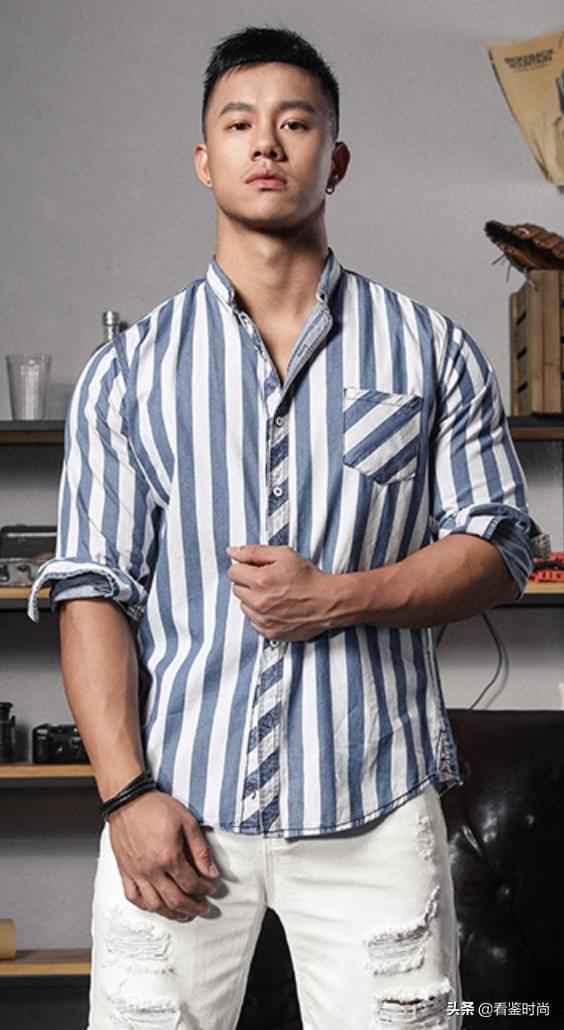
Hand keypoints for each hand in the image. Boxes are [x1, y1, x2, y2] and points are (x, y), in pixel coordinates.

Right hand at [107, 791, 219, 921]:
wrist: (128, 800)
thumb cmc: (156, 807)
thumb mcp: (187, 822)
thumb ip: (201, 850)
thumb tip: (212, 872)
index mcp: (169, 857)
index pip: (191, 883)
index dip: (205, 889)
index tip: (211, 889)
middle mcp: (151, 870)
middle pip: (175, 900)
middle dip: (193, 908)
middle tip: (204, 909)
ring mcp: (136, 873)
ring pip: (155, 905)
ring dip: (172, 913)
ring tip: (184, 914)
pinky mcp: (125, 871)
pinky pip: (133, 897)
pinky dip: (146, 906)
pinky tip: (156, 906)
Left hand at [226, 543, 336, 641]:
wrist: (328, 602)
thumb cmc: (309, 577)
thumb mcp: (284, 555)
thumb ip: (254, 551)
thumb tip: (231, 551)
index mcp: (260, 580)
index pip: (233, 572)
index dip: (245, 567)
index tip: (256, 569)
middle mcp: (259, 602)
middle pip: (236, 589)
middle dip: (248, 583)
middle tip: (267, 580)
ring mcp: (263, 620)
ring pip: (244, 606)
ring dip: (253, 600)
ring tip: (273, 595)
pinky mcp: (269, 632)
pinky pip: (254, 622)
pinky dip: (261, 615)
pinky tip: (276, 608)